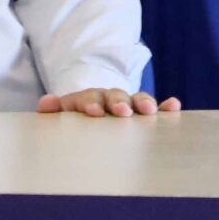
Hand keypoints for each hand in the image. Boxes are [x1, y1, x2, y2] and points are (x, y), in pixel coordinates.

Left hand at [35, 88, 182, 117]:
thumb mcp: (59, 118)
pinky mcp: (140, 111)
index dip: (91, 104)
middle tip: (123, 112)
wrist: (86, 116)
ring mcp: (126, 104)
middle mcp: (107, 98)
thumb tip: (45, 103)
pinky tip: (173, 106)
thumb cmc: (72, 123)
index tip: (95, 113)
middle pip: (114, 95)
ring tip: (150, 111)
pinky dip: (164, 107)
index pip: (87, 98)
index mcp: (84, 101)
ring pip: (135, 99)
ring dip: (142, 102)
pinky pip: (154, 107)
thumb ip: (53, 112)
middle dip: (119, 103)